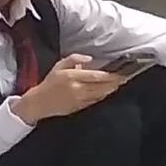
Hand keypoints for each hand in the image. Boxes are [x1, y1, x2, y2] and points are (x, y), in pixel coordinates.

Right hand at [10, 54, 126, 122]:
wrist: (40, 102)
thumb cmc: (50, 82)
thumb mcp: (59, 66)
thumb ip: (74, 59)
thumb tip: (90, 58)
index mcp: (72, 77)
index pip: (96, 76)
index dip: (110, 75)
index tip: (120, 72)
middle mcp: (78, 89)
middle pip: (102, 86)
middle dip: (115, 83)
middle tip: (125, 78)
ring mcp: (80, 100)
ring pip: (101, 94)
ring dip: (112, 89)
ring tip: (120, 84)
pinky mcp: (81, 107)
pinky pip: (96, 101)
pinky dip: (104, 96)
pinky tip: (109, 91)